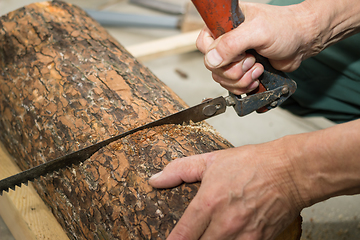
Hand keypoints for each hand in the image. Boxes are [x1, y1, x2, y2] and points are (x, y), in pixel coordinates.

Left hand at [149, 141, 304, 239]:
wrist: (290, 171)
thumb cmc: (254, 164)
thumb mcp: (212, 160)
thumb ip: (180, 170)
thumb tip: (156, 179)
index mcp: (209, 203)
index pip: (182, 235)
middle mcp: (224, 224)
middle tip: (190, 237)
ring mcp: (243, 236)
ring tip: (209, 236)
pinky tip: (227, 238)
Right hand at [196, 2, 315, 94]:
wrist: (302, 41)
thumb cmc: (285, 28)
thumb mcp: (257, 31)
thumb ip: (231, 44)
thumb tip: (211, 59)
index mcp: (223, 26)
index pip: (203, 45)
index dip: (217, 55)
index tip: (237, 54)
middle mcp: (225, 41)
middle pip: (213, 66)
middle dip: (234, 70)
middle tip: (251, 60)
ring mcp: (233, 57)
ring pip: (222, 78)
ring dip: (241, 80)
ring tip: (257, 68)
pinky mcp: (241, 70)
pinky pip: (232, 86)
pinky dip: (244, 86)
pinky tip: (256, 77)